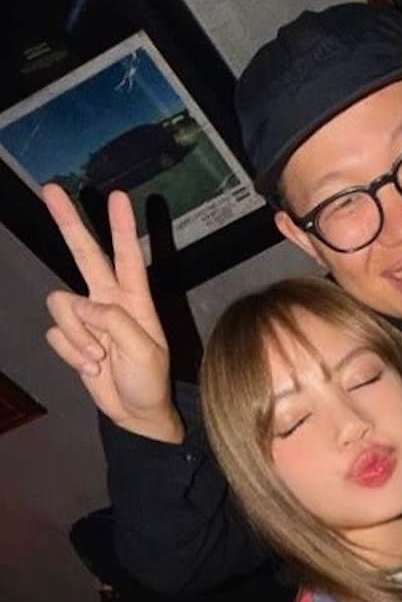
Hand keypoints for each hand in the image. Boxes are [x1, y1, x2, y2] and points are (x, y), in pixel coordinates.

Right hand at [42, 185, 180, 440]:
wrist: (136, 413)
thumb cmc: (149, 379)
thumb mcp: (143, 350)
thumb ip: (114, 321)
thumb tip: (81, 304)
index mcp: (135, 299)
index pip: (128, 255)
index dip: (121, 227)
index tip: (118, 196)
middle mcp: (109, 301)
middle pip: (84, 253)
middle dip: (69, 221)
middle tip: (51, 188)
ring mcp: (87, 319)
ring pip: (61, 305)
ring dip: (77, 336)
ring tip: (100, 358)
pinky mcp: (71, 338)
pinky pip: (56, 335)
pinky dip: (72, 354)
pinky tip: (92, 367)